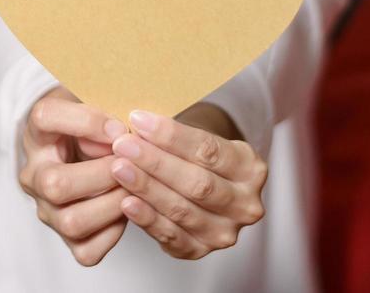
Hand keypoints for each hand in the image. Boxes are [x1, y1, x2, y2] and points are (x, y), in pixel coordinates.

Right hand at [17, 85, 130, 265]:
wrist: (80, 150)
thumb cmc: (93, 124)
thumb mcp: (95, 102)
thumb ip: (107, 109)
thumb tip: (120, 136)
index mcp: (37, 132)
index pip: (45, 117)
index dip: (86, 121)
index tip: (120, 127)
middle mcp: (34, 174)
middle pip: (55, 184)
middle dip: (103, 174)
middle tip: (131, 164)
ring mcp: (47, 210)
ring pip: (72, 221)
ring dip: (112, 205)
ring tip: (134, 188)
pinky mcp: (66, 238)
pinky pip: (87, 250)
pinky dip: (113, 234)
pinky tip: (126, 210)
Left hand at [107, 107, 267, 259]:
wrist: (202, 185)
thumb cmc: (196, 156)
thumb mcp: (198, 138)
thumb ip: (174, 136)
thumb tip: (137, 123)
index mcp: (251, 168)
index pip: (209, 150)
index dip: (171, 136)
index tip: (138, 120)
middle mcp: (244, 204)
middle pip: (197, 183)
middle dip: (156, 162)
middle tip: (123, 145)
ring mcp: (224, 232)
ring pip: (182, 209)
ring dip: (146, 188)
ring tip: (119, 168)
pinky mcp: (200, 250)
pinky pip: (170, 235)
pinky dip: (146, 218)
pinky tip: (126, 202)